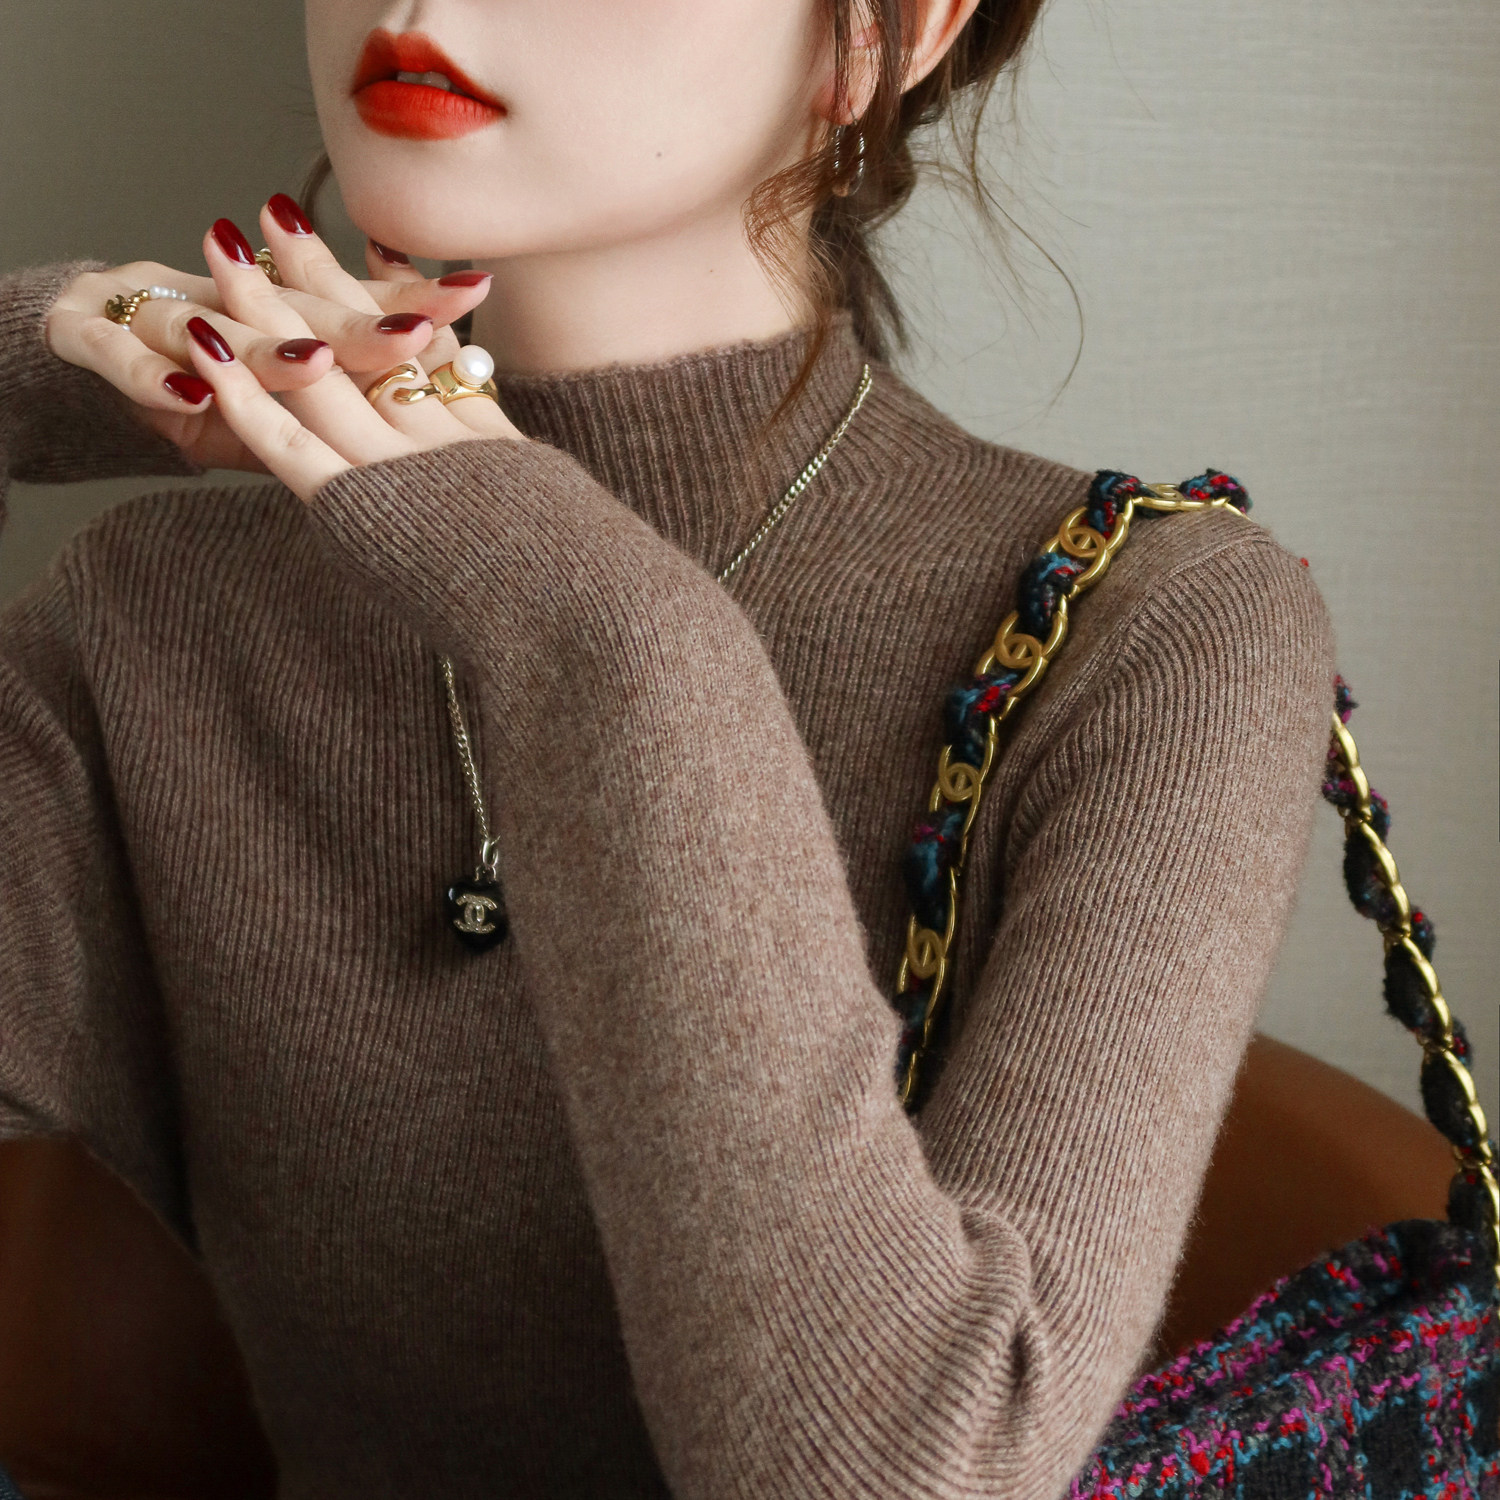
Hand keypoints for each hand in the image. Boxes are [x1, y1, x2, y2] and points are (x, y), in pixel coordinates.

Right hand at [43, 194, 501, 474]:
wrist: (77, 337)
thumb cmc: (200, 378)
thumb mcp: (278, 392)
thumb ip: (348, 387)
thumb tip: (452, 385)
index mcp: (277, 314)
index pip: (356, 308)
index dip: (412, 301)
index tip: (473, 292)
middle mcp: (225, 305)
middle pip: (300, 317)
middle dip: (360, 325)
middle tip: (417, 330)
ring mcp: (154, 320)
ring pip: (217, 336)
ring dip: (267, 351)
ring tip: (313, 362)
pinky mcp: (86, 338)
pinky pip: (117, 360)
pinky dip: (149, 377)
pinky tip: (187, 391)